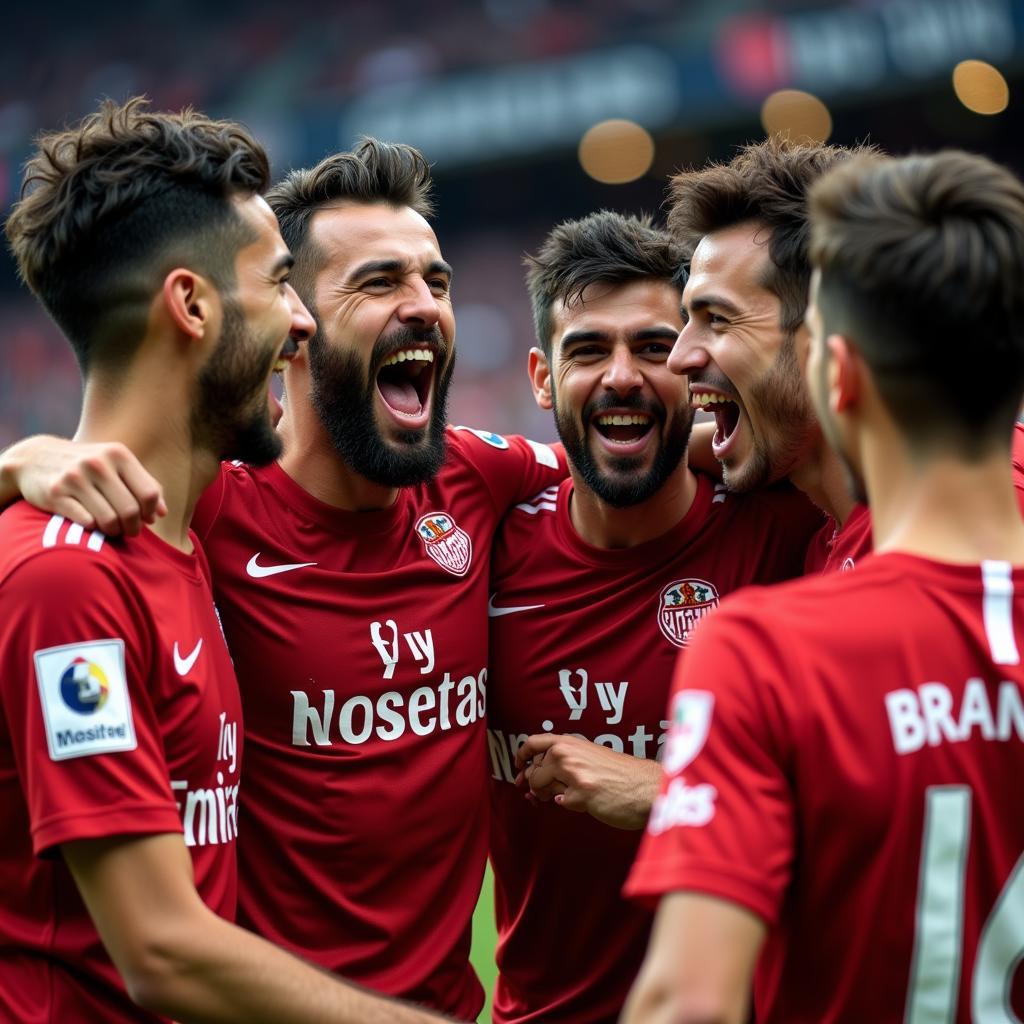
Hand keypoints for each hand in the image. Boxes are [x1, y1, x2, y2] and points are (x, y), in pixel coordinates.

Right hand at [0, 435, 164, 535]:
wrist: (34, 458)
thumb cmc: (87, 466)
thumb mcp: (116, 465)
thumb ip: (143, 485)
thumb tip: (162, 514)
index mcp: (118, 454)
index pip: (150, 494)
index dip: (151, 512)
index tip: (145, 519)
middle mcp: (97, 463)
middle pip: (131, 510)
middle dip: (133, 527)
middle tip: (129, 531)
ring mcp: (75, 478)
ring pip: (109, 520)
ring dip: (114, 531)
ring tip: (112, 530)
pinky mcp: (55, 494)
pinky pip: (86, 523)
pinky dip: (93, 529)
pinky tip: (92, 525)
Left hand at [515, 733, 662, 829]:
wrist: (647, 785)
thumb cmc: (622, 773)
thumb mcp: (591, 755)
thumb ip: (566, 760)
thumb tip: (532, 778)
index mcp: (572, 741)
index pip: (533, 742)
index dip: (522, 756)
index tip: (519, 766)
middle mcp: (569, 753)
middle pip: (534, 771)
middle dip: (534, 785)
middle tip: (540, 794)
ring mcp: (574, 773)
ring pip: (540, 787)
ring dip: (546, 795)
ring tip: (565, 796)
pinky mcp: (581, 793)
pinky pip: (559, 801)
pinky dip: (567, 804)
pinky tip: (582, 802)